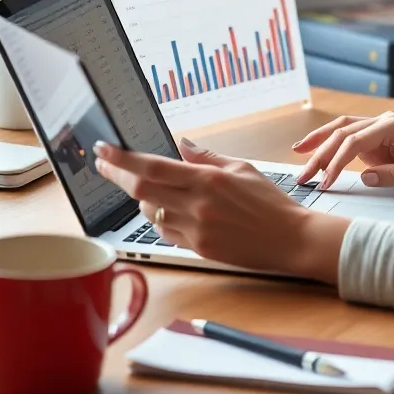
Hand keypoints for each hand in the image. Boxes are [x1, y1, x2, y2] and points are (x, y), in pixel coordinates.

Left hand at [93, 139, 348, 283]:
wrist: (289, 239)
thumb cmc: (270, 202)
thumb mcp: (242, 168)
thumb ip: (207, 157)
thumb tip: (181, 144)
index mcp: (207, 180)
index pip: (153, 166)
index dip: (122, 158)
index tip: (104, 149)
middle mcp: (196, 205)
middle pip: (140, 190)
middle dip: (116, 175)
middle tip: (103, 164)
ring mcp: (194, 230)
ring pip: (149, 213)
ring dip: (143, 199)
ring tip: (152, 189)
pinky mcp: (197, 249)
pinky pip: (165, 232)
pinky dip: (161, 219)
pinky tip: (172, 211)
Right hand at [292, 111, 393, 190]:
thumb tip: (364, 179)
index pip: (355, 141)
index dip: (336, 162)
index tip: (324, 183)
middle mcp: (383, 122)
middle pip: (343, 133)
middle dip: (319, 153)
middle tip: (302, 176)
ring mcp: (380, 129)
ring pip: (342, 131)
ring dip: (320, 143)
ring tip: (297, 154)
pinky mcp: (379, 139)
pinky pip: (350, 140)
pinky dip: (331, 145)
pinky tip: (314, 151)